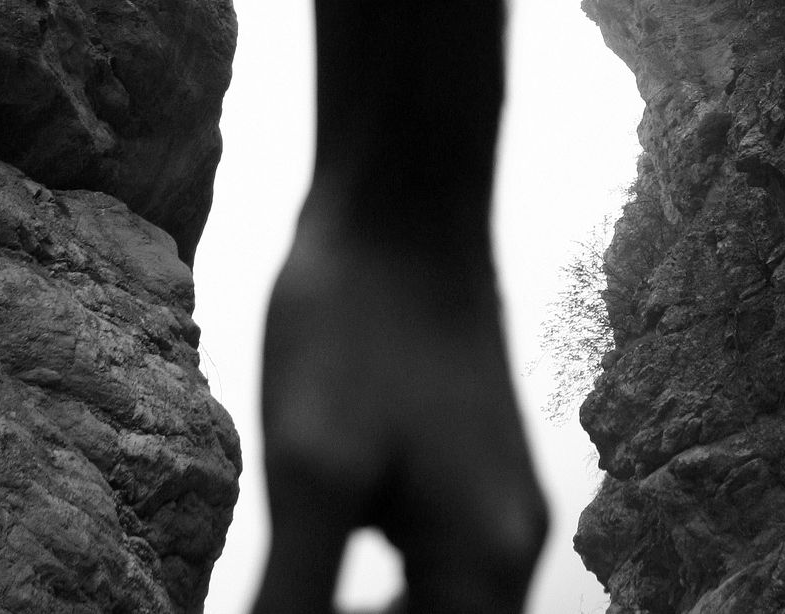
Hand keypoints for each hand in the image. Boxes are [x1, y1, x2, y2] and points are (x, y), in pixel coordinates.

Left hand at [252, 229, 547, 613]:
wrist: (402, 211)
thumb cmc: (357, 325)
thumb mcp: (312, 471)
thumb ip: (294, 594)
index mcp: (485, 564)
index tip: (275, 604)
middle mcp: (509, 545)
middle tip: (277, 591)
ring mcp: (494, 503)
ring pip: (431, 607)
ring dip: (360, 612)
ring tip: (290, 579)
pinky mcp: (469, 469)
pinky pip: (428, 561)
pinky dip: (374, 581)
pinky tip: (316, 546)